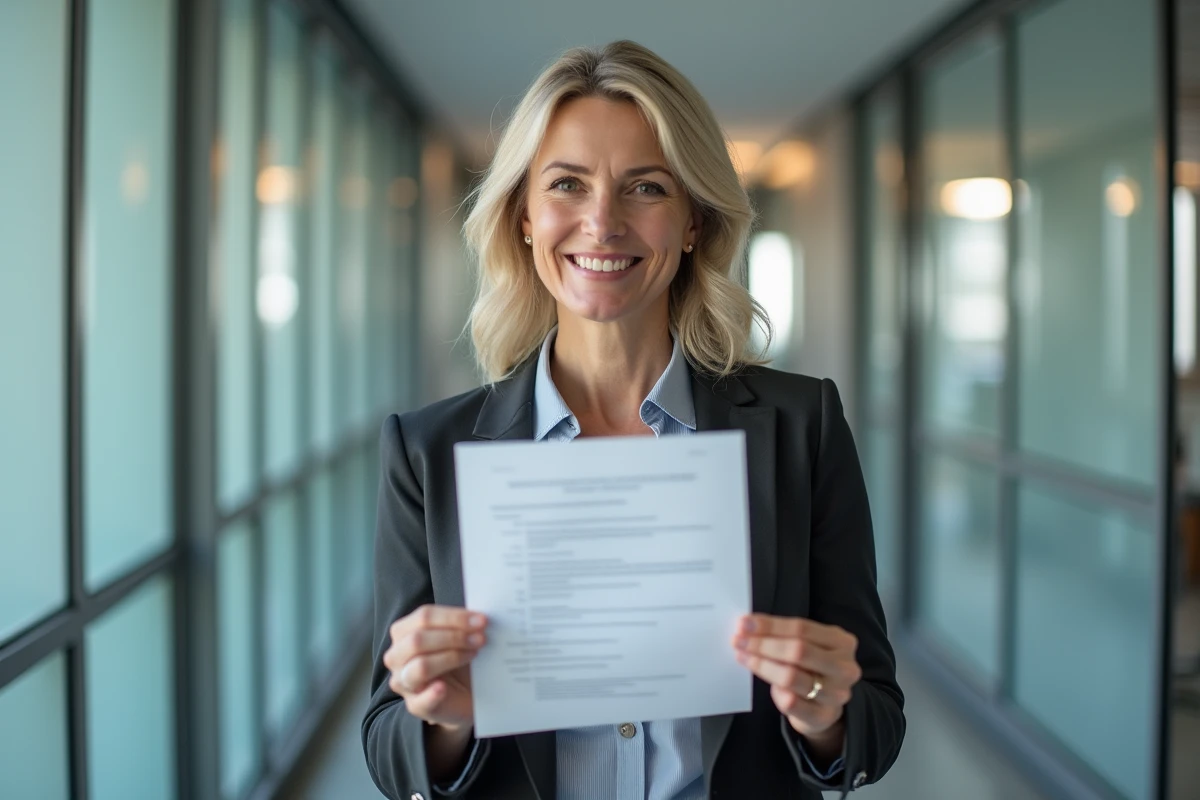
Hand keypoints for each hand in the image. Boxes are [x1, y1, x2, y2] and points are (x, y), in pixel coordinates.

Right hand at [383, 604, 487, 731]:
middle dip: (453, 636)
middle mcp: (397, 656)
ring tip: (473, 654)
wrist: (464, 694)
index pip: (423, 617)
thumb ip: (462, 624)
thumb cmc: (458, 662)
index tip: (480, 620)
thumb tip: (478, 616)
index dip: (453, 617)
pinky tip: (443, 688)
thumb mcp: (458, 638)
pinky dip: (432, 693)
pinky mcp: (416, 706)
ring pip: (420, 666)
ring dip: (451, 658)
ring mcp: (403, 682)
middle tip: (480, 638)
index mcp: (404, 632)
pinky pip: (420, 700)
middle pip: (418, 640)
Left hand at [732, 614, 860, 745]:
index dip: (770, 625)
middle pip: (798, 650)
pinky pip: (791, 702)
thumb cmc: (811, 668)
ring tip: (742, 657)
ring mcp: (837, 693)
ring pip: (791, 676)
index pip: (802, 628)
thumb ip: (785, 635)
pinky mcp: (824, 716)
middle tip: (738, 641)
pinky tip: (765, 683)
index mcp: (842, 641)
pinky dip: (774, 691)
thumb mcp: (808, 645)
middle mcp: (844, 667)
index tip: (744, 623)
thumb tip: (747, 625)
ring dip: (761, 665)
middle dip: (763, 644)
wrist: (825, 707)